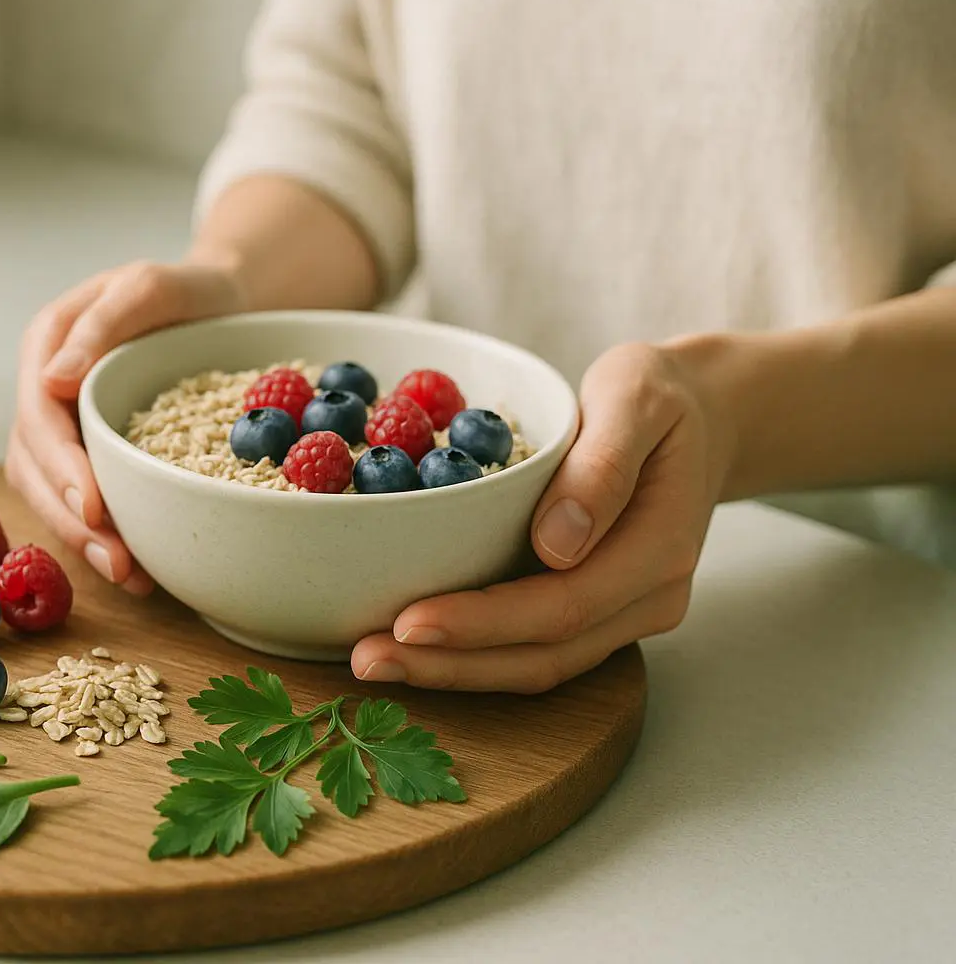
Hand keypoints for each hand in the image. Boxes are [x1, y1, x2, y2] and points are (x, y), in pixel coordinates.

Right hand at [6, 260, 244, 591]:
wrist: (220, 306)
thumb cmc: (188, 292)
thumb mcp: (152, 286)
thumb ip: (106, 323)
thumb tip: (53, 379)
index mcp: (47, 344)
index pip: (38, 415)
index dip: (60, 466)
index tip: (94, 506)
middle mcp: (44, 389)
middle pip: (33, 465)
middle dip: (70, 518)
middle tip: (115, 559)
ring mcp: (61, 425)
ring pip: (49, 492)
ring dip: (82, 540)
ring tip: (128, 576)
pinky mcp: (86, 454)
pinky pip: (81, 502)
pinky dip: (103, 538)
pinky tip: (138, 571)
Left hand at [350, 342, 734, 692]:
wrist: (703, 417)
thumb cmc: (661, 396)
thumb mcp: (637, 396)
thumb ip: (603, 465)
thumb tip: (556, 542)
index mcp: (660, 549)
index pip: (562, 604)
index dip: (482, 623)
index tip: (408, 624)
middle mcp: (648, 599)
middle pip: (542, 654)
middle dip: (449, 664)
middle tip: (365, 660)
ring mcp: (626, 614)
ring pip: (535, 665)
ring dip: (453, 672)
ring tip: (373, 663)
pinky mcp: (598, 613)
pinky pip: (534, 650)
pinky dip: (472, 656)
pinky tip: (414, 649)